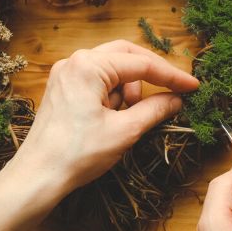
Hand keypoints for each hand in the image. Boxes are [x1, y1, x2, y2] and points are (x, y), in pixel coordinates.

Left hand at [11, 39, 199, 190]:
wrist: (38, 175)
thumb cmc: (77, 153)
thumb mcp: (125, 131)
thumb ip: (154, 109)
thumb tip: (177, 99)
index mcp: (89, 66)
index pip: (141, 64)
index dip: (171, 76)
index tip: (192, 86)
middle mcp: (74, 62)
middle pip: (125, 55)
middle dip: (151, 75)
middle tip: (173, 92)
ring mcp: (66, 74)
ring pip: (111, 69)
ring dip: (129, 88)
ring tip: (130, 117)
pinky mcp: (62, 88)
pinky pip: (96, 80)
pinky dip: (113, 95)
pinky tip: (114, 118)